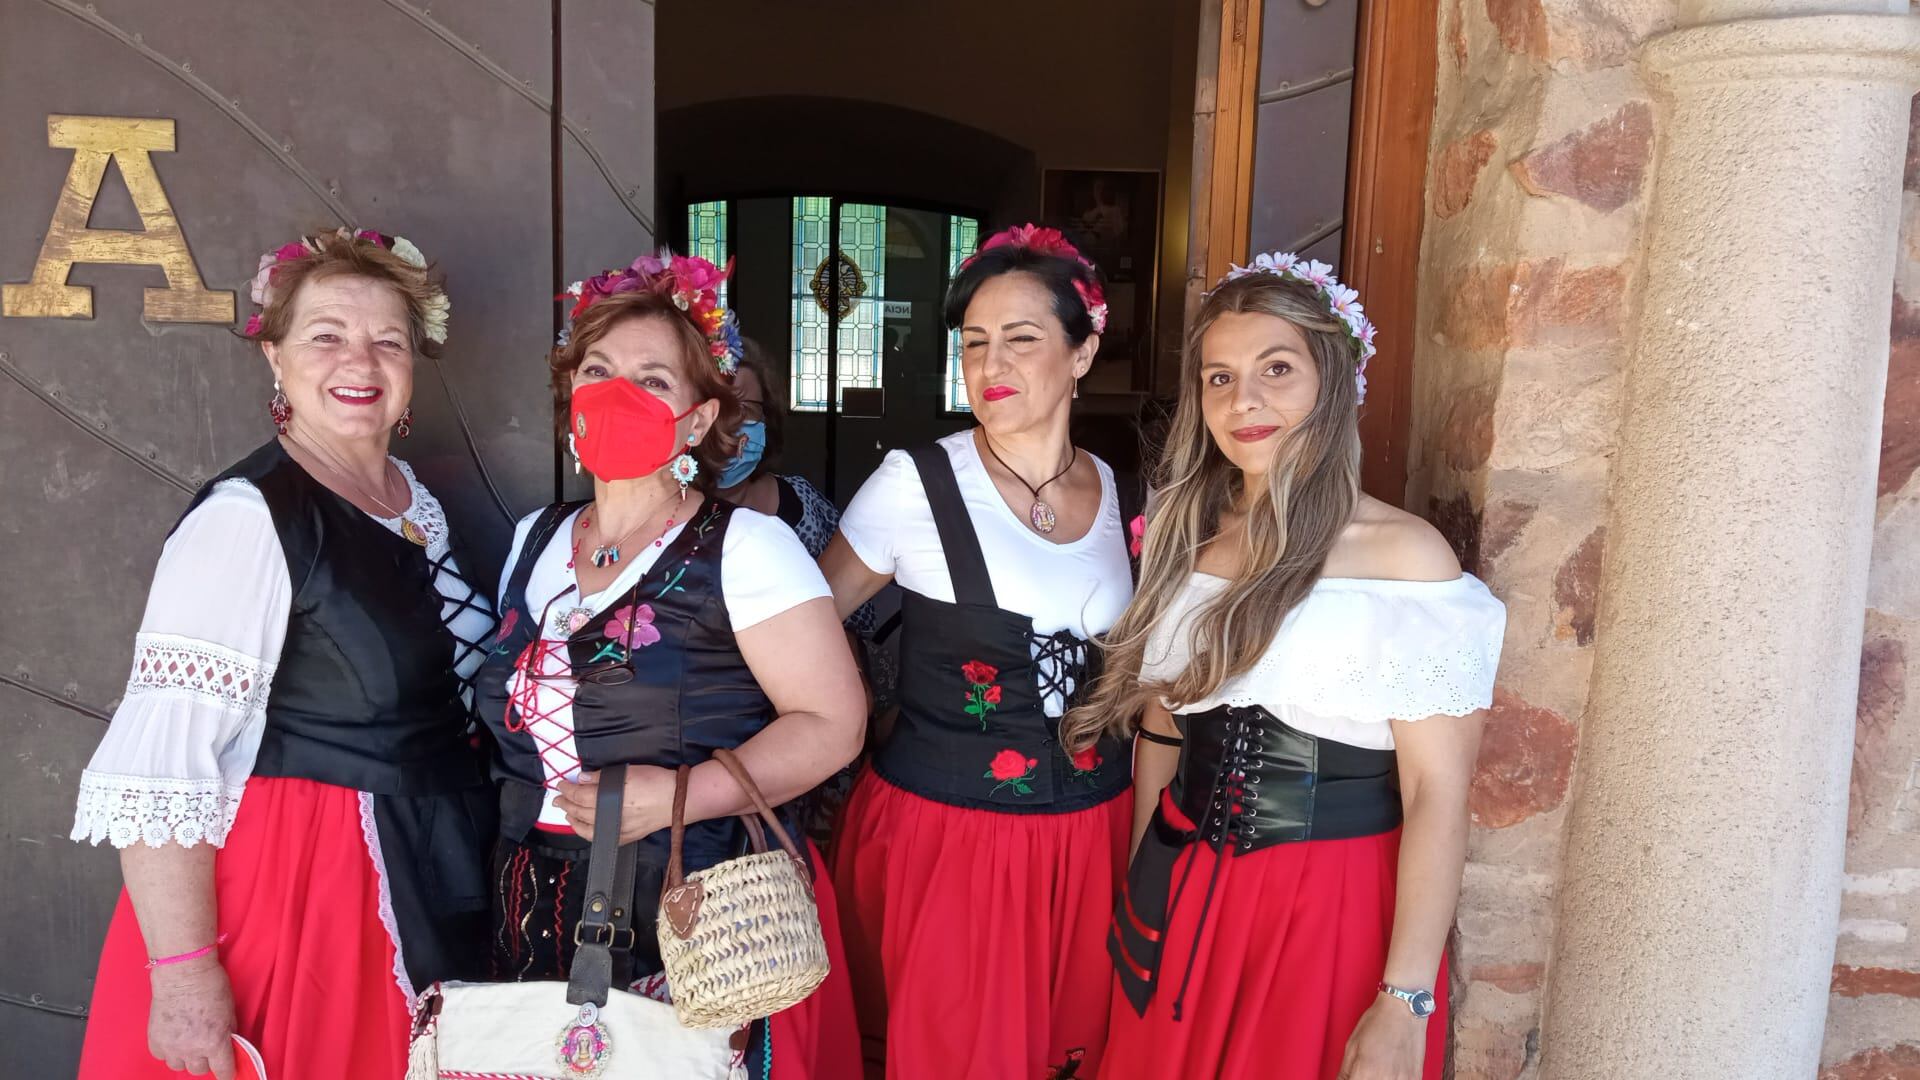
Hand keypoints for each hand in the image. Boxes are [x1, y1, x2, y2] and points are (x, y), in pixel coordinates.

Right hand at [147, 956, 236, 1078]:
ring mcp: (171, 1047)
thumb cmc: (211, 986)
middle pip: (199, 1070)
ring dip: (186, 1057)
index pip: (223, 1071)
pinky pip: (162, 1055)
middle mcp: (192, 1050)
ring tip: (188, 1040)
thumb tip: (228, 1045)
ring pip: (179, 1065)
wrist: (182, 973)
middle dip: (206, 1060)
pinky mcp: (154, 1040)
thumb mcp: (230, 1012)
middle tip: (207, 1046)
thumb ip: (228, 1034)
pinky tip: (174, 1036)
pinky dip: (168, 1050)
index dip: (227, 1072)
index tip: (228, 1072)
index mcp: (214, 1043)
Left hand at [554, 765, 675, 843]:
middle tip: (558, 797)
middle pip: (581, 811)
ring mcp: (618, 830)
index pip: (581, 795)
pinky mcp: (625, 837)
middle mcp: (612, 816)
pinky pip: (599, 838)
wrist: (678, 800)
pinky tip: (582, 826)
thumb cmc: (656, 781)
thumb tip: (582, 779)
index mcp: (612, 797)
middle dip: (566, 803)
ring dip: (573, 818)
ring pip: (587, 827)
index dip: (568, 789)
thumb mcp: (630, 771)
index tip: (560, 784)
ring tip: (566, 811)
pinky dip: (586, 833)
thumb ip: (604, 777)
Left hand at [1337, 992, 1427, 1079]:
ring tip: (1378, 1069)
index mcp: (1365, 1072)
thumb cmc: (1378, 1021)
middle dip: (1363, 1079)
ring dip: (1378, 1079)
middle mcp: (1385, 1079)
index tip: (1352, 1076)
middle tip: (1364, 1072)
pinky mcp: (1416, 1079)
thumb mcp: (1352, 1045)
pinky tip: (1390, 1071)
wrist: (1404, 1009)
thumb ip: (1344, 1072)